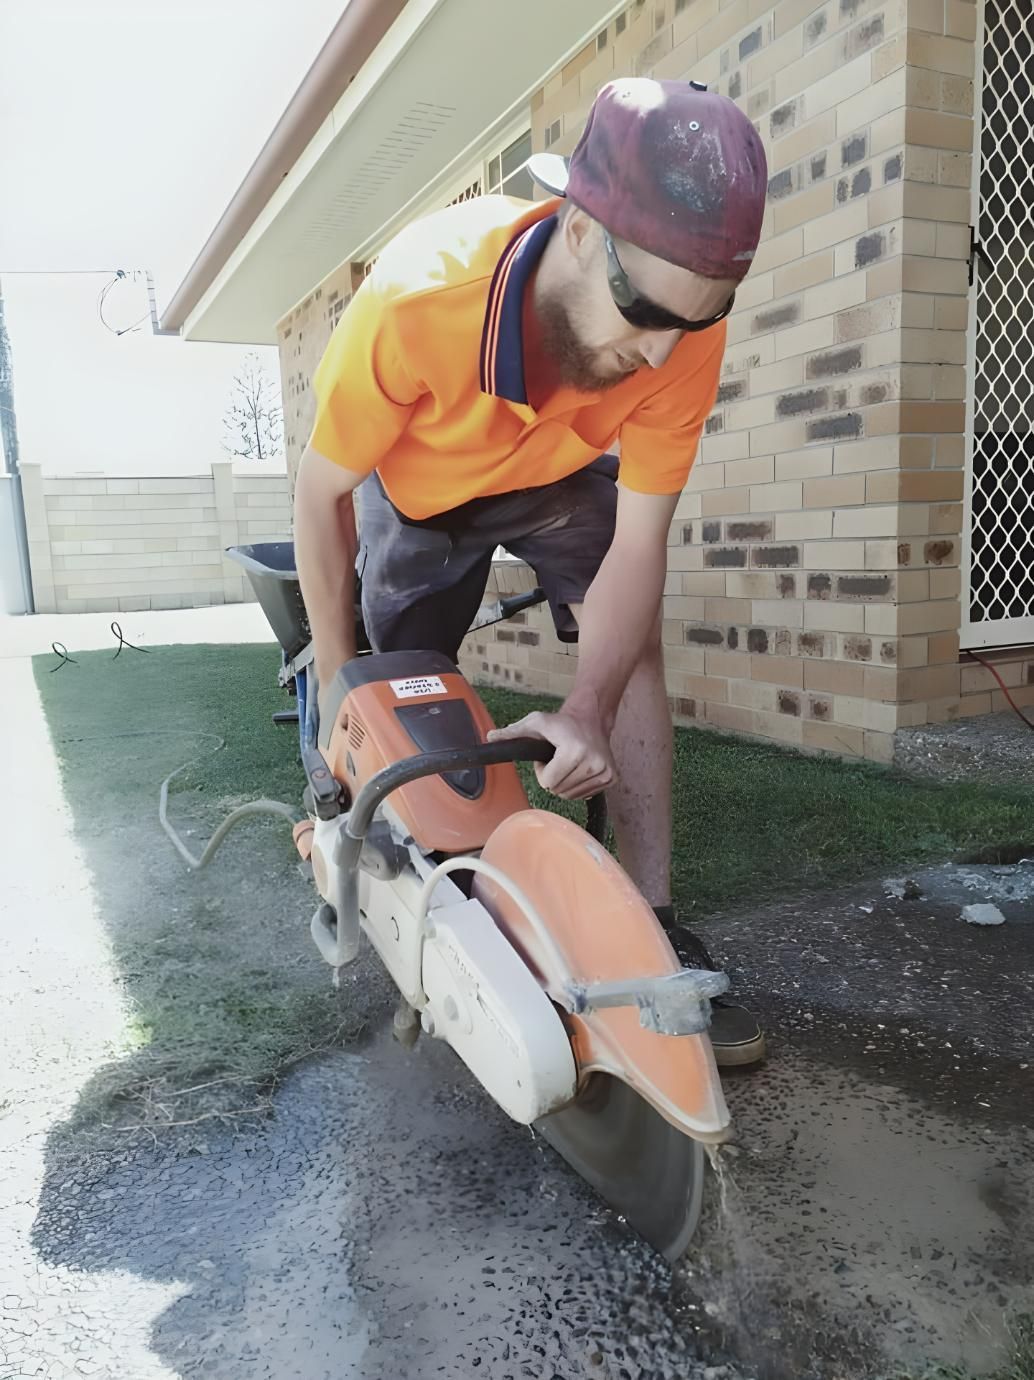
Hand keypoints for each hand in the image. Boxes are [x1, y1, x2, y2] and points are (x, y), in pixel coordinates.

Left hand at [488, 709, 615, 800]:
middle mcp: (594, 763)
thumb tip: (490, 738)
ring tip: (567, 762)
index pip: (548, 783)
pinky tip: (579, 768)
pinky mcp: (611, 778)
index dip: (542, 771)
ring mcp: (605, 772)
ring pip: (571, 796)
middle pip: (558, 791)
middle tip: (557, 759)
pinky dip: (577, 785)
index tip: (548, 757)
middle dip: (553, 777)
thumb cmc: (561, 723)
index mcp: (574, 750)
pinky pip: (584, 795)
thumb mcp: (535, 723)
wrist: (591, 718)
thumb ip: (512, 733)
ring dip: (564, 782)